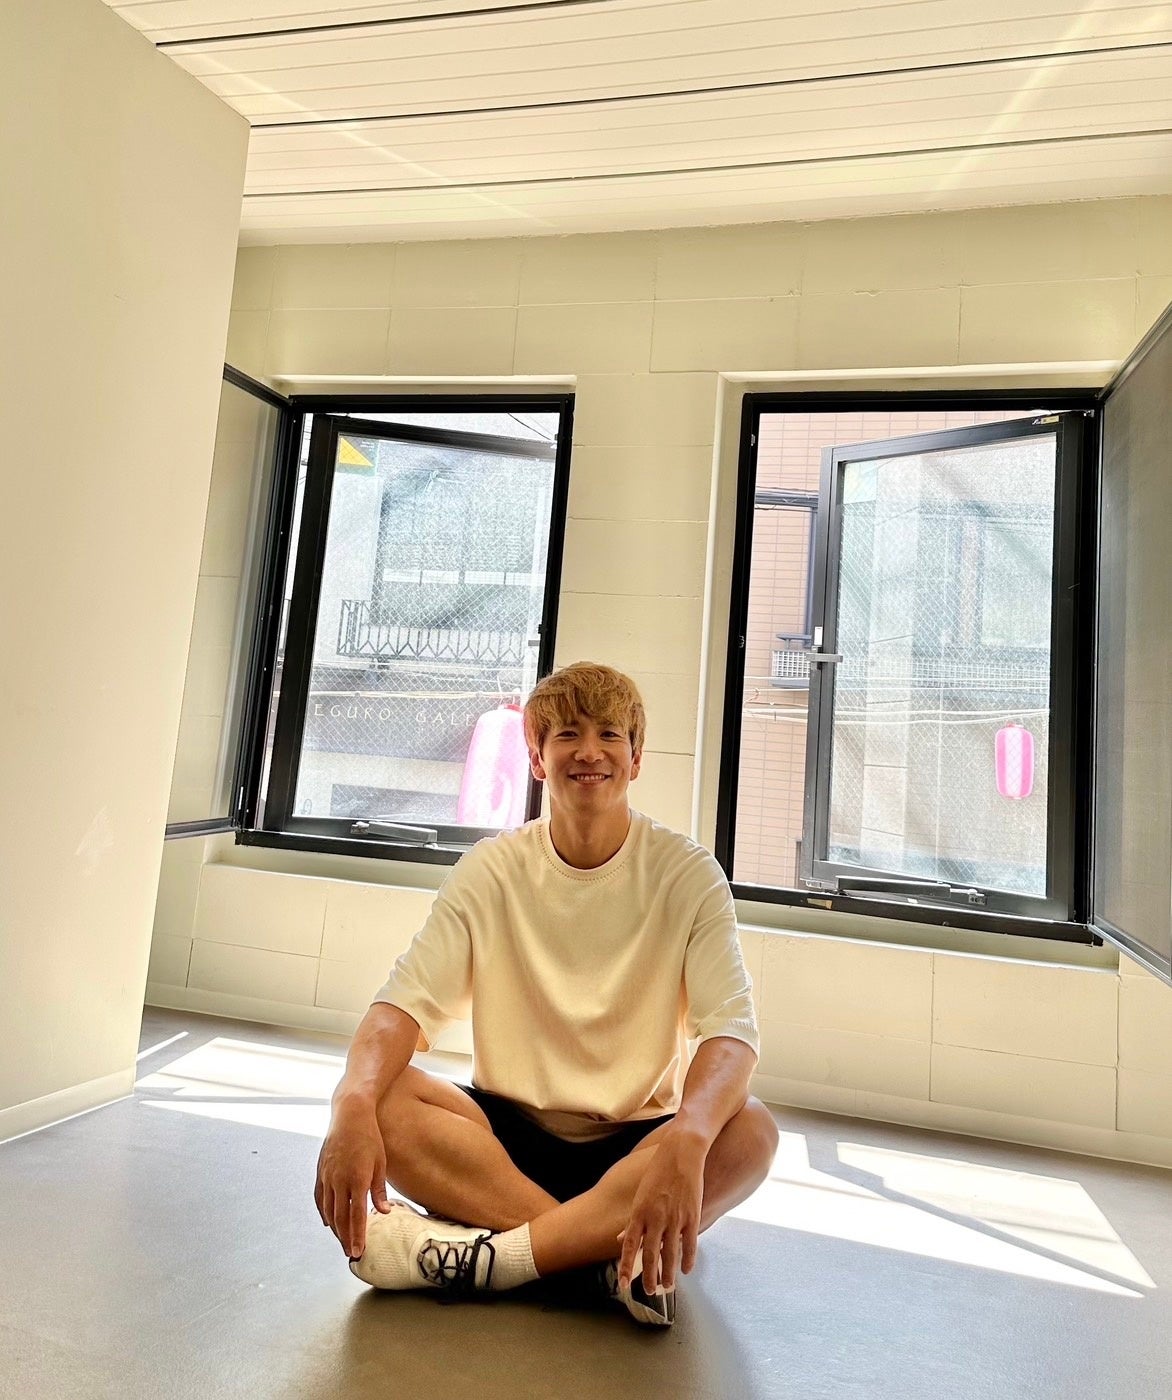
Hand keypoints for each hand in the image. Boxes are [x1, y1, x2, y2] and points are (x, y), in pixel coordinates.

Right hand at [313, 1105, 391, 1259]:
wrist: (350, 1114)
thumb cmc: (370, 1137)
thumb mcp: (380, 1163)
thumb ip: (379, 1190)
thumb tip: (384, 1213)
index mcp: (357, 1179)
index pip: (356, 1216)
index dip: (357, 1236)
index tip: (358, 1252)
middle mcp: (339, 1180)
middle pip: (340, 1218)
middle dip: (345, 1238)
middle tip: (351, 1253)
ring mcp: (327, 1176)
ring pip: (328, 1210)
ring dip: (335, 1228)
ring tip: (342, 1241)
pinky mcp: (320, 1171)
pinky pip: (319, 1197)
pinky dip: (323, 1212)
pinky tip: (328, 1222)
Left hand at [618, 1128, 706, 1293]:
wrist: (681, 1152)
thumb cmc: (658, 1171)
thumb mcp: (641, 1194)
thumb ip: (634, 1219)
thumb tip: (623, 1239)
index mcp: (639, 1212)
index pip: (629, 1247)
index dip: (626, 1268)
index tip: (623, 1286)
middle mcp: (655, 1218)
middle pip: (650, 1255)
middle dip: (649, 1277)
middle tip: (650, 1292)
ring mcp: (675, 1218)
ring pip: (670, 1255)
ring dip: (669, 1274)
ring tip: (668, 1288)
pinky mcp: (692, 1215)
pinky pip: (690, 1244)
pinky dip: (688, 1260)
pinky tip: (687, 1271)